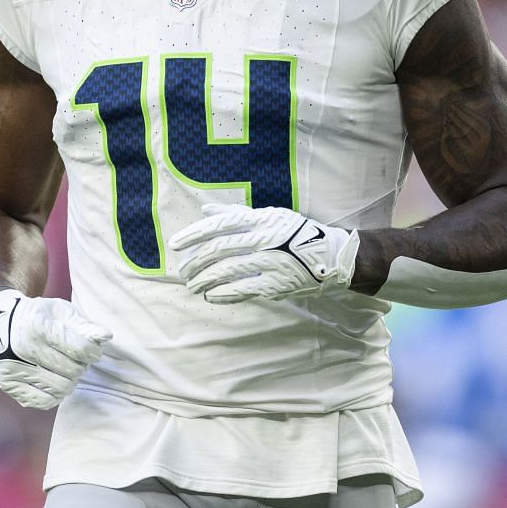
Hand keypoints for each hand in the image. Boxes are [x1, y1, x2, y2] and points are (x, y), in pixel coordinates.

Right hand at [0, 290, 110, 408]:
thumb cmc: (38, 316)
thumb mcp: (61, 312)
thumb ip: (85, 326)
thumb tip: (106, 337)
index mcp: (38, 327)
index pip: (81, 349)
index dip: (93, 352)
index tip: (91, 350)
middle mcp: (23, 348)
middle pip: (72, 370)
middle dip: (81, 366)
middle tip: (76, 359)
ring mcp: (14, 368)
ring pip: (61, 388)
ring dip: (70, 381)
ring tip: (66, 369)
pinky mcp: (9, 384)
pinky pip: (42, 401)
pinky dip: (55, 395)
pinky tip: (54, 381)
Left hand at [168, 203, 359, 302]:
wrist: (331, 256)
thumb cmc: (296, 233)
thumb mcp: (269, 216)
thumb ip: (235, 215)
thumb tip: (205, 211)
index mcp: (260, 219)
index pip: (220, 224)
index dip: (194, 234)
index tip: (175, 244)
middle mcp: (264, 239)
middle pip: (219, 250)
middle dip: (195, 262)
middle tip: (183, 271)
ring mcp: (270, 262)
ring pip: (226, 271)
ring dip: (204, 280)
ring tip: (192, 285)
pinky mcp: (276, 284)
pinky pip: (242, 290)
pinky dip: (223, 294)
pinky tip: (211, 296)